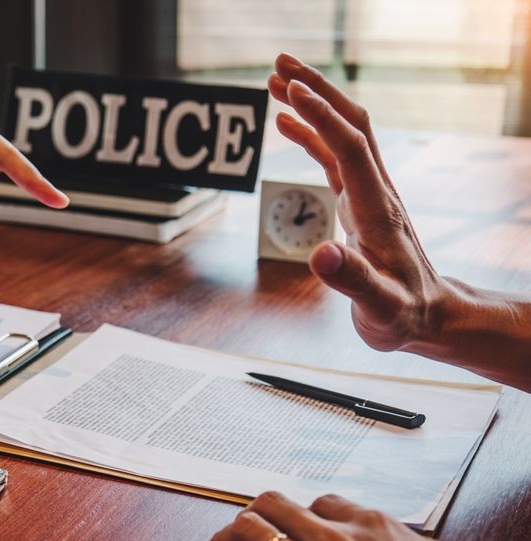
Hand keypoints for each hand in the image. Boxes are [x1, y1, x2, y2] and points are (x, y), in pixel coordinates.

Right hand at [267, 53, 456, 353]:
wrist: (426, 314)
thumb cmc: (402, 313)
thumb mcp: (378, 304)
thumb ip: (351, 280)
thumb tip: (322, 256)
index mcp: (376, 208)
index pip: (349, 147)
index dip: (320, 117)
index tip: (290, 92)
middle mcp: (375, 191)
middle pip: (349, 123)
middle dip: (317, 89)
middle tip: (279, 64)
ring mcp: (367, 193)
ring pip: (341, 132)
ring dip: (312, 102)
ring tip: (275, 81)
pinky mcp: (357, 202)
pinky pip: (332, 155)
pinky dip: (308, 133)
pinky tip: (285, 122)